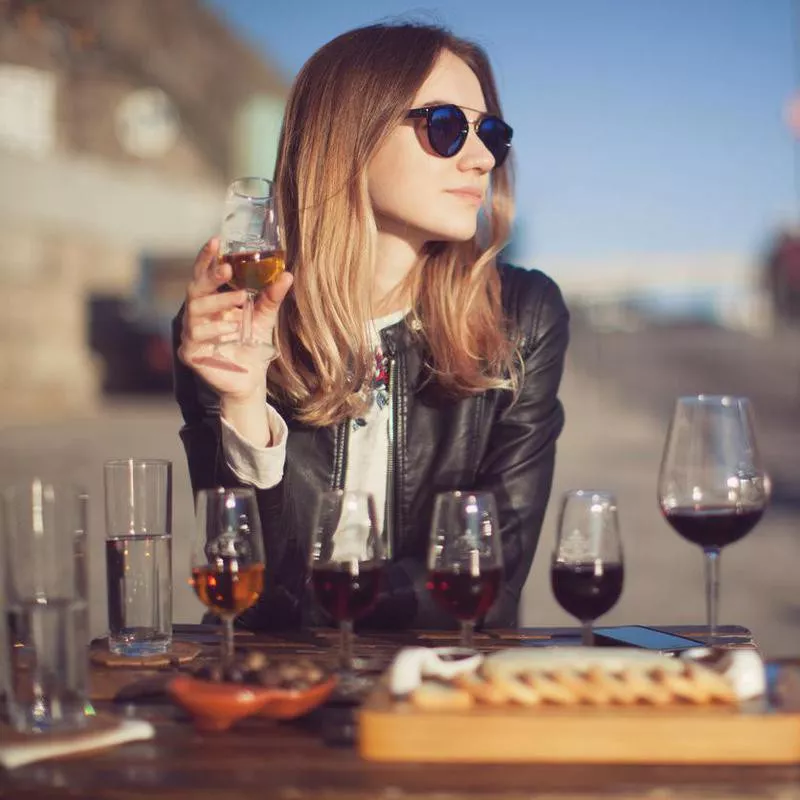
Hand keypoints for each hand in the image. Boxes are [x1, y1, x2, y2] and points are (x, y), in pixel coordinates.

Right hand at [178, 238, 293, 402]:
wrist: (250, 380)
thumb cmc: (252, 345)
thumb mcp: (264, 317)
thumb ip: (271, 297)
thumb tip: (287, 275)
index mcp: (211, 301)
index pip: (203, 275)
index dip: (206, 258)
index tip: (216, 240)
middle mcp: (197, 314)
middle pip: (195, 289)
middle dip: (210, 277)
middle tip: (227, 269)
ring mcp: (190, 333)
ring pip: (195, 311)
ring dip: (219, 304)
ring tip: (240, 303)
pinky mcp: (190, 353)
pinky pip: (197, 337)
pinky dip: (216, 331)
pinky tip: (232, 330)